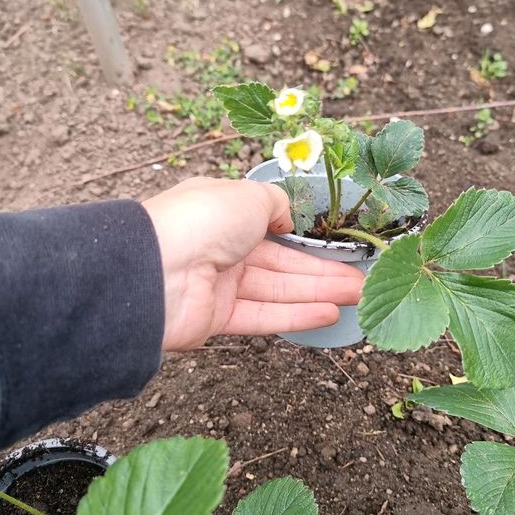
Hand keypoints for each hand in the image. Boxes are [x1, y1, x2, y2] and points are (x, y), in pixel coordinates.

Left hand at [142, 177, 363, 350]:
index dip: (305, 236)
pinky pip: (264, 315)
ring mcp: (218, 284)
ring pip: (278, 289)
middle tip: (362, 280)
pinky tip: (329, 314)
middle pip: (281, 261)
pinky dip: (297, 315)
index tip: (338, 244)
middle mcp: (221, 246)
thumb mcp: (248, 194)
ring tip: (359, 296)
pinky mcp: (217, 319)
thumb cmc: (201, 220)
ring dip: (319, 292)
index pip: (271, 223)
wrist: (153, 272)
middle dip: (323, 270)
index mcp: (223, 210)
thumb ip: (276, 203)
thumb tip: (289, 218)